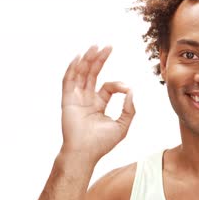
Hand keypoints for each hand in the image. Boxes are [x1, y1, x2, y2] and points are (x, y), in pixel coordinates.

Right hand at [60, 45, 134, 161]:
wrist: (85, 153)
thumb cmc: (102, 143)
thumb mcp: (122, 125)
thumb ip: (129, 109)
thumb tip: (131, 91)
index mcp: (98, 104)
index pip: (107, 86)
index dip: (118, 85)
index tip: (127, 89)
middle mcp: (86, 99)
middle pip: (92, 74)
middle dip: (99, 60)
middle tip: (107, 46)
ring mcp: (76, 98)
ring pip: (81, 74)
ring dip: (87, 60)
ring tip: (94, 47)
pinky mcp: (67, 101)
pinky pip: (68, 82)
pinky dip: (72, 69)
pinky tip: (79, 58)